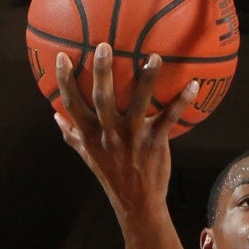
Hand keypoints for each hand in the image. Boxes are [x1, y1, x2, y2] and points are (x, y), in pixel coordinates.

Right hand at [53, 44, 196, 222]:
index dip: (64, 80)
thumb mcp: (88, 157)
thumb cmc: (111, 176)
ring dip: (147, 79)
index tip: (60, 56)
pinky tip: (193, 85)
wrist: (136, 203)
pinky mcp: (155, 143)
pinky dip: (182, 101)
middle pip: (102, 99)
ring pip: (138, 104)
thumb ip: (72, 135)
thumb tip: (55, 116)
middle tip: (104, 45)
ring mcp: (133, 138)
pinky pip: (170, 118)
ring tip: (154, 57)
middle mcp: (109, 134)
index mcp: (90, 135)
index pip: (72, 104)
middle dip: (102, 72)